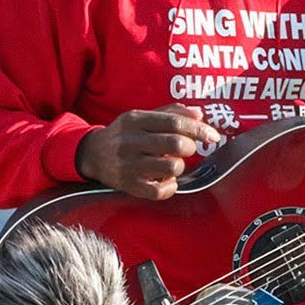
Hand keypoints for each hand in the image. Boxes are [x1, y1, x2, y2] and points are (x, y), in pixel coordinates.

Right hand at [75, 104, 220, 200]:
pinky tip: (166, 179)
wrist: (92, 154)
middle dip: (190, 147)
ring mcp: (128, 165)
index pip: (174, 122)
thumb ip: (170, 113)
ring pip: (171, 168)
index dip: (198, 129)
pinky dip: (170, 186)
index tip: (213, 136)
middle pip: (175, 144)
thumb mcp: (141, 117)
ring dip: (179, 166)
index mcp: (135, 119)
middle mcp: (130, 141)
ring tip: (172, 163)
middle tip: (187, 149)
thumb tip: (199, 114)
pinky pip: (160, 191)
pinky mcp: (128, 185)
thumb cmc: (124, 134)